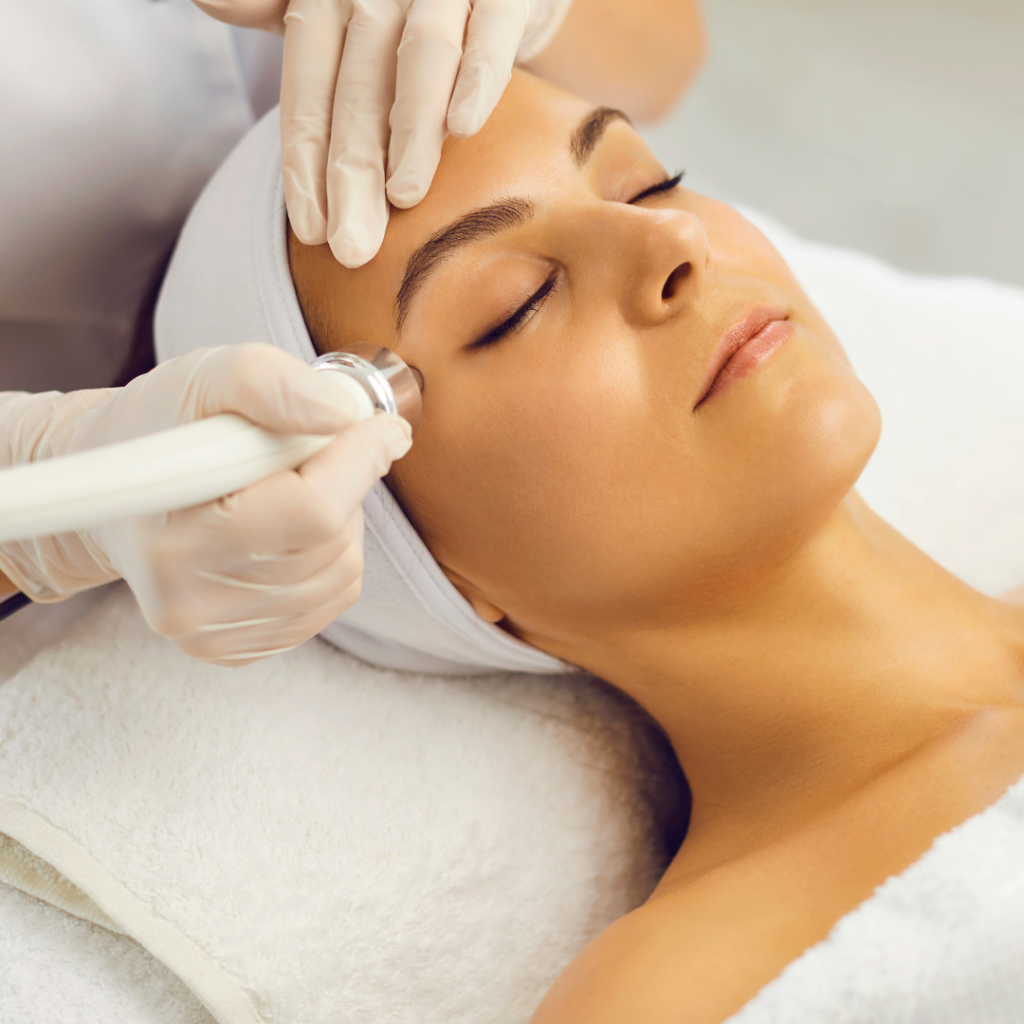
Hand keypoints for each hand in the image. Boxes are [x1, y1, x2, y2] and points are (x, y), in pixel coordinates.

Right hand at [0, 346, 412, 664]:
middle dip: (343, 483)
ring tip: (285, 488)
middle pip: (332, 540)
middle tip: (305, 451)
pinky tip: (286, 527)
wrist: (114, 492)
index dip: (360, 460)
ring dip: (339, 519)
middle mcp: (194, 604)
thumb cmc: (157, 430)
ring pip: (342, 569)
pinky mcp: (240, 648)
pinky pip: (333, 597)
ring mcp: (218, 635)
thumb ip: (270, 384)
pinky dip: (330, 553)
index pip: (311, 511)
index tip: (381, 427)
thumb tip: (344, 416)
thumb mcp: (203, 379)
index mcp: (175, 539)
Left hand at [191, 0, 570, 266]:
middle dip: (352, 172)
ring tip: (404, 198)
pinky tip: (463, 127)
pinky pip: (491, 33)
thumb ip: (278, 4)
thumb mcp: (340, 0)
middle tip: (351, 246)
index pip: (308, 85)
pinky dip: (477, 76)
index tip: (311, 230)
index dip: (306, 158)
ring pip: (420, 60)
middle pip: (357, 88)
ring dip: (410, 132)